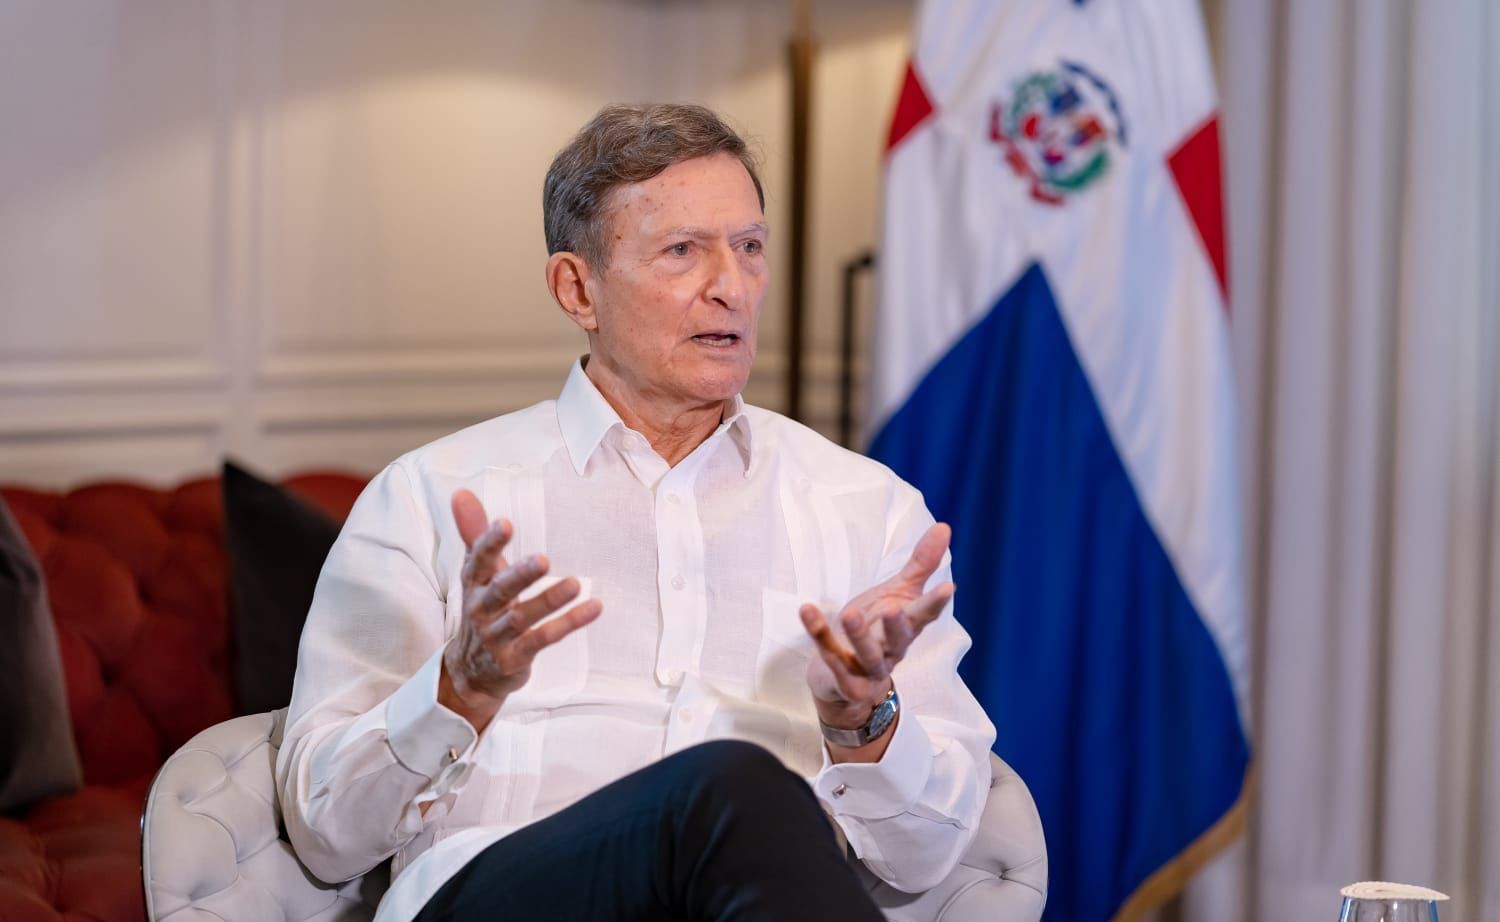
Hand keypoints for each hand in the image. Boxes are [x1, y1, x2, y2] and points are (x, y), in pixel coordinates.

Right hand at [438, 489, 601, 729]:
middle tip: (544, 559)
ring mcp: (498, 637)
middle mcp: (482, 610)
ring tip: (575, 584)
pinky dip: (569, 623)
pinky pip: (544, 639)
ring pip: (523, 618)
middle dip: (520, 575)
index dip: (489, 543)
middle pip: (500, 591)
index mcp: (473, 585)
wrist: (471, 673)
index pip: (478, 561)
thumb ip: (474, 534)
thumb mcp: (477, 574)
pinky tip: (593, 607)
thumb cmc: (483, 610)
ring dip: (549, 600)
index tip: (505, 522)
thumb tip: (461, 492)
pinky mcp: (515, 658)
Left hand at [798, 523, 954, 752]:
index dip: (935, 602)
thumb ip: (920, 564)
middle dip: (897, 626)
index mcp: (906, 628)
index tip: (948, 586)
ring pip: (867, 655)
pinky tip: (808, 610)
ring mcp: (869, 670)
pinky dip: (819, 635)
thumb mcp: (897, 594)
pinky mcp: (845, 683)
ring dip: (859, 636)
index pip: (924, 615)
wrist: (844, 681)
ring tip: (849, 613)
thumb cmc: (875, 630)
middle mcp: (892, 651)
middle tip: (893, 607)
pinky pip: (831, 659)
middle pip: (899, 640)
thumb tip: (944, 527)